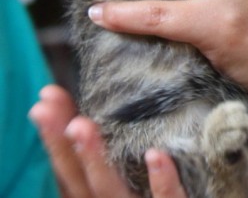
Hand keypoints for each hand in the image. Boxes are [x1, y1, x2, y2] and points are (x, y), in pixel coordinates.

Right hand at [29, 85, 185, 197]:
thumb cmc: (157, 192)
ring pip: (111, 191)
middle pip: (79, 180)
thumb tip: (108, 106)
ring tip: (81, 124)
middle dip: (61, 146)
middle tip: (46, 108)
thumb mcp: (134, 180)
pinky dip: (162, 181)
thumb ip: (119, 154)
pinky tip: (156, 155)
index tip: (45, 99)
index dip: (54, 138)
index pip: (70, 170)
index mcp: (101, 197)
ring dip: (94, 159)